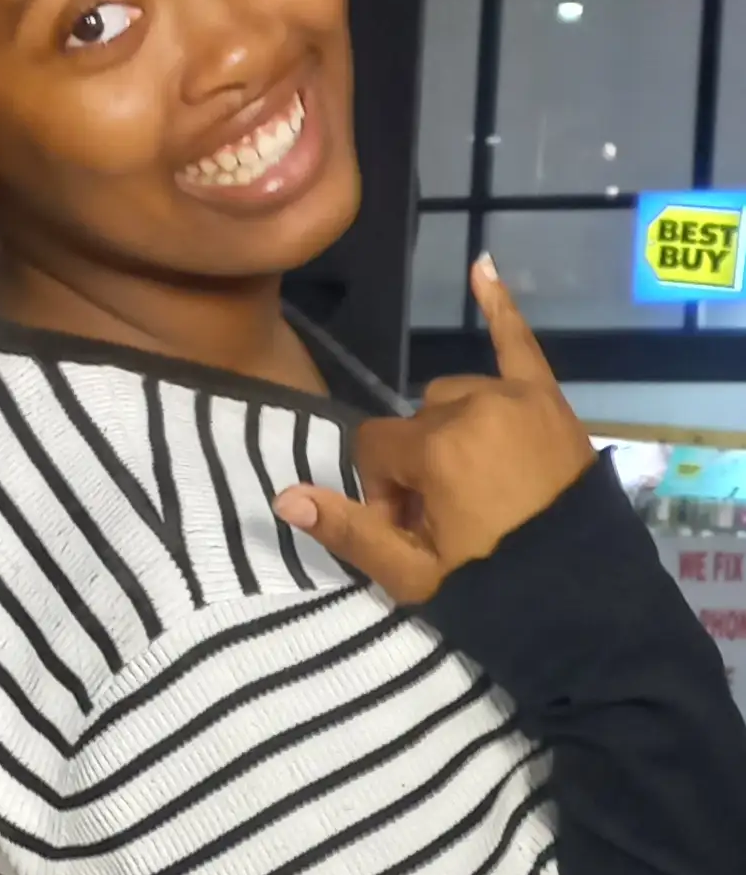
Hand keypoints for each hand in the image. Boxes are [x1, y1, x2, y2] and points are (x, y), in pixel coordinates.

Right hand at [275, 255, 595, 602]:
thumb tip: (283, 497)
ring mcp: (518, 400)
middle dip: (417, 465)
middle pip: (416, 423)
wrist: (590, 609)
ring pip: (455, 397)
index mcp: (437, 448)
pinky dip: (499, 307)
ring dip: (451, 430)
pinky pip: (519, 344)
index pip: (375, 448)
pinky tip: (483, 265)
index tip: (413, 533)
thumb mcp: (411, 574)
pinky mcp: (550, 402)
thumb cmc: (494, 592)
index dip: (383, 493)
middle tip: (448, 521)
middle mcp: (475, 408)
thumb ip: (348, 529)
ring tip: (476, 487)